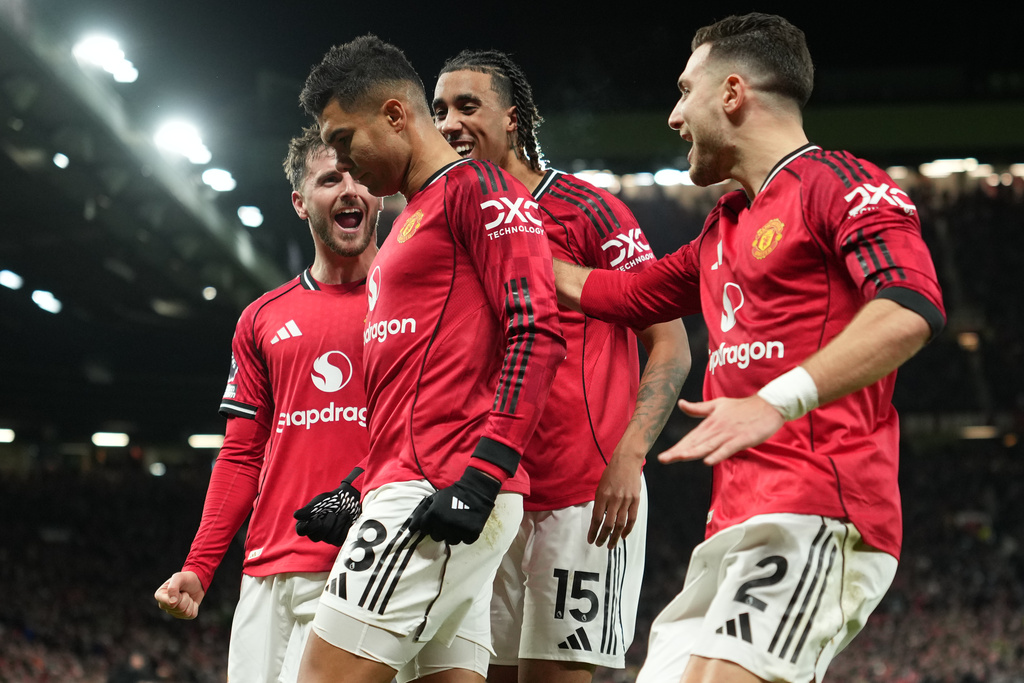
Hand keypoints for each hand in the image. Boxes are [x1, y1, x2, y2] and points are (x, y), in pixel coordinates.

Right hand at [154, 571, 204, 619]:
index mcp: (160, 596)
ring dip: (190, 602)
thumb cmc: (185, 578)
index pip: (170, 604)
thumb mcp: (179, 577)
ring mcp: (173, 612)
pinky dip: (195, 607)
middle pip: (180, 608)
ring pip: (186, 613)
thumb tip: (172, 603)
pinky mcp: (182, 615)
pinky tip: (191, 601)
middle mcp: (164, 605)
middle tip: (184, 592)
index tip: (180, 590)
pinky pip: (192, 615)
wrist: (196, 581)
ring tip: (187, 596)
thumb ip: (173, 588)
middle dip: (186, 598)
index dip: (179, 597)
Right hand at [294, 468, 362, 545]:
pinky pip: (341, 538)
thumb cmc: (332, 500)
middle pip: (316, 538)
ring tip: (342, 513)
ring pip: (331, 538)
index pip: (301, 531)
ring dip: (339, 522)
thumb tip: (296, 516)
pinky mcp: (339, 539)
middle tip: (332, 512)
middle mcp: (315, 532)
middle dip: (327, 524)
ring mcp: (327, 538)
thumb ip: (309, 509)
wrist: (349, 499)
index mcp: (307, 522)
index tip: (318, 520)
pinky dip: (345, 525)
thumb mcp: (320, 501)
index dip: (309, 528)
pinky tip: (346, 518)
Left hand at [409, 467, 500, 543]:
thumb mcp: (434, 498)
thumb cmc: (452, 494)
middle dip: (439, 530)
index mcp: (433, 515)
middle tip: (446, 520)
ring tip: (456, 523)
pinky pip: (464, 541)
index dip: (428, 524)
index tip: (434, 520)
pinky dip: (465, 535)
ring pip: (450, 541)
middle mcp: (444, 525)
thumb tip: (411, 528)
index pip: (423, 529)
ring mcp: (458, 530)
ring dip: (452, 534)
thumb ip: (421, 512)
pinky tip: (466, 525)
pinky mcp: (471, 533)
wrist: (475, 491)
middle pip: (436, 537)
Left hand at [589, 453, 642, 548]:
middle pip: (608, 524)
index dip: (593, 531)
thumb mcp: (600, 486)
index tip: (590, 539)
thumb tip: (598, 519)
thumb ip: (600, 502)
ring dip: (614, 537)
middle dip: (602, 537)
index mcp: (602, 495)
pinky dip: (628, 529)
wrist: (626, 460)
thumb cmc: (611, 472)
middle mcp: (614, 499)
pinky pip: (632, 518)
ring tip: (610, 545)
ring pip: (620, 524)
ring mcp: (626, 500)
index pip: (596, 518)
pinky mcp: (636, 500)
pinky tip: (623, 535)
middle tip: (599, 544)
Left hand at [659, 396, 784, 465]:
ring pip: (708, 445)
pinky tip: (708, 461)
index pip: (690, 438)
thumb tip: (680, 404)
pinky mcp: (742, 439)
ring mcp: (729, 434)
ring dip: (693, 452)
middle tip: (663, 459)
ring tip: (679, 458)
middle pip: (695, 443)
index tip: (662, 457)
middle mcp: (716, 428)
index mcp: (710, 423)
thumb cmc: (742, 407)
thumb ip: (698, 408)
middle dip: (679, 452)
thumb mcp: (717, 405)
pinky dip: (718, 454)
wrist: (768, 405)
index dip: (676, 447)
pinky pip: (727, 449)